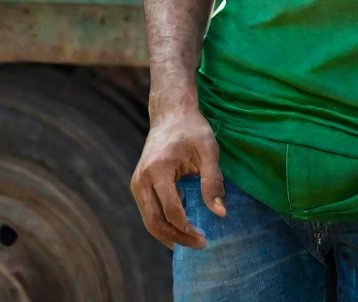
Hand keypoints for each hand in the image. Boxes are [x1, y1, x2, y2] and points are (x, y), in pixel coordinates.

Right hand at [130, 101, 225, 249]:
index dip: (187, 228)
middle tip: (198, 245)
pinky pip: (148, 212)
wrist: (170, 113)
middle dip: (177, 238)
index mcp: (158, 169)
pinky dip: (162, 224)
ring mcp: (137, 183)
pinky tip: (180, 229)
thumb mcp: (208, 149)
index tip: (204, 238)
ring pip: (149, 221)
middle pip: (155, 222)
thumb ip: (213, 180)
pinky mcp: (138, 185)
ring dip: (168, 235)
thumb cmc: (192, 129)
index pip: (171, 209)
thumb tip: (220, 213)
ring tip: (190, 241)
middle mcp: (142, 179)